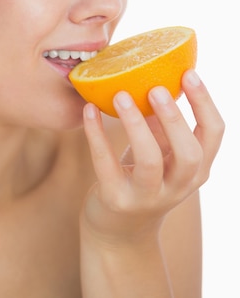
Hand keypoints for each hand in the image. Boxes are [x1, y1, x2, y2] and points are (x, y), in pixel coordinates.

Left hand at [81, 69, 224, 243]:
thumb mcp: (161, 151)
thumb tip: (153, 75)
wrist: (119, 229)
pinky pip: (106, 164)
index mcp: (196, 168)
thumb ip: (162, 122)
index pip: (214, 134)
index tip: (189, 72)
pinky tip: (89, 110)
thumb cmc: (142, 176)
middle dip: (175, 119)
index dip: (204, 103)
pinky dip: (97, 135)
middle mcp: (178, 185)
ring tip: (121, 95)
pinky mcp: (117, 199)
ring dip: (136, 126)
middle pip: (189, 154)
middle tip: (157, 88)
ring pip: (149, 162)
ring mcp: (148, 196)